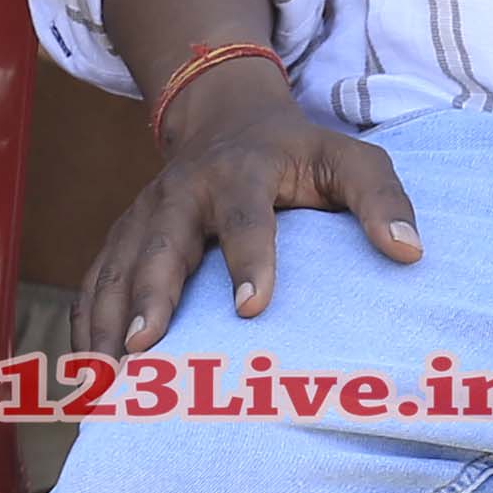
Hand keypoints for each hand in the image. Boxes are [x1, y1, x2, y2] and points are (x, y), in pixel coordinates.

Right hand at [84, 57, 418, 355]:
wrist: (222, 114)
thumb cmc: (297, 151)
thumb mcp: (348, 157)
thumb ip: (381, 197)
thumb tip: (409, 252)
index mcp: (240, 173)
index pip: (245, 217)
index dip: (249, 260)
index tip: (252, 309)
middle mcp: (181, 193)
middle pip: (161, 247)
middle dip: (148, 298)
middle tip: (142, 351)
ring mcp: (142, 215)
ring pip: (115, 268)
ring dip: (104, 322)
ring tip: (103, 378)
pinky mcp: (121, 236)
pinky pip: (93, 281)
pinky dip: (83, 325)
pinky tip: (83, 372)